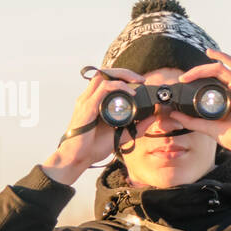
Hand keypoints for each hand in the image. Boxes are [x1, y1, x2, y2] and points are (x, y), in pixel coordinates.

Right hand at [41, 66, 145, 183]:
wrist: (78, 158)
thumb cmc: (92, 147)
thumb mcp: (120, 135)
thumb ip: (136, 127)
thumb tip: (153, 118)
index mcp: (93, 102)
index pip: (106, 79)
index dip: (123, 77)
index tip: (140, 83)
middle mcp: (88, 98)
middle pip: (104, 72)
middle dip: (124, 72)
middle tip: (141, 79)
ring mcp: (86, 101)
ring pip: (103, 75)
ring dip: (122, 75)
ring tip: (137, 81)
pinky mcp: (87, 107)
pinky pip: (104, 88)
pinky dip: (118, 86)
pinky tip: (130, 93)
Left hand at [169, 49, 230, 166]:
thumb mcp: (205, 126)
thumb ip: (189, 120)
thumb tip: (173, 114)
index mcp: (227, 96)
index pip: (211, 80)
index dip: (196, 78)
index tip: (182, 82)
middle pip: (213, 72)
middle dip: (196, 72)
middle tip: (182, 79)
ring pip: (220, 67)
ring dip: (203, 67)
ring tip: (189, 74)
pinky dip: (223, 56)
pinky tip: (211, 52)